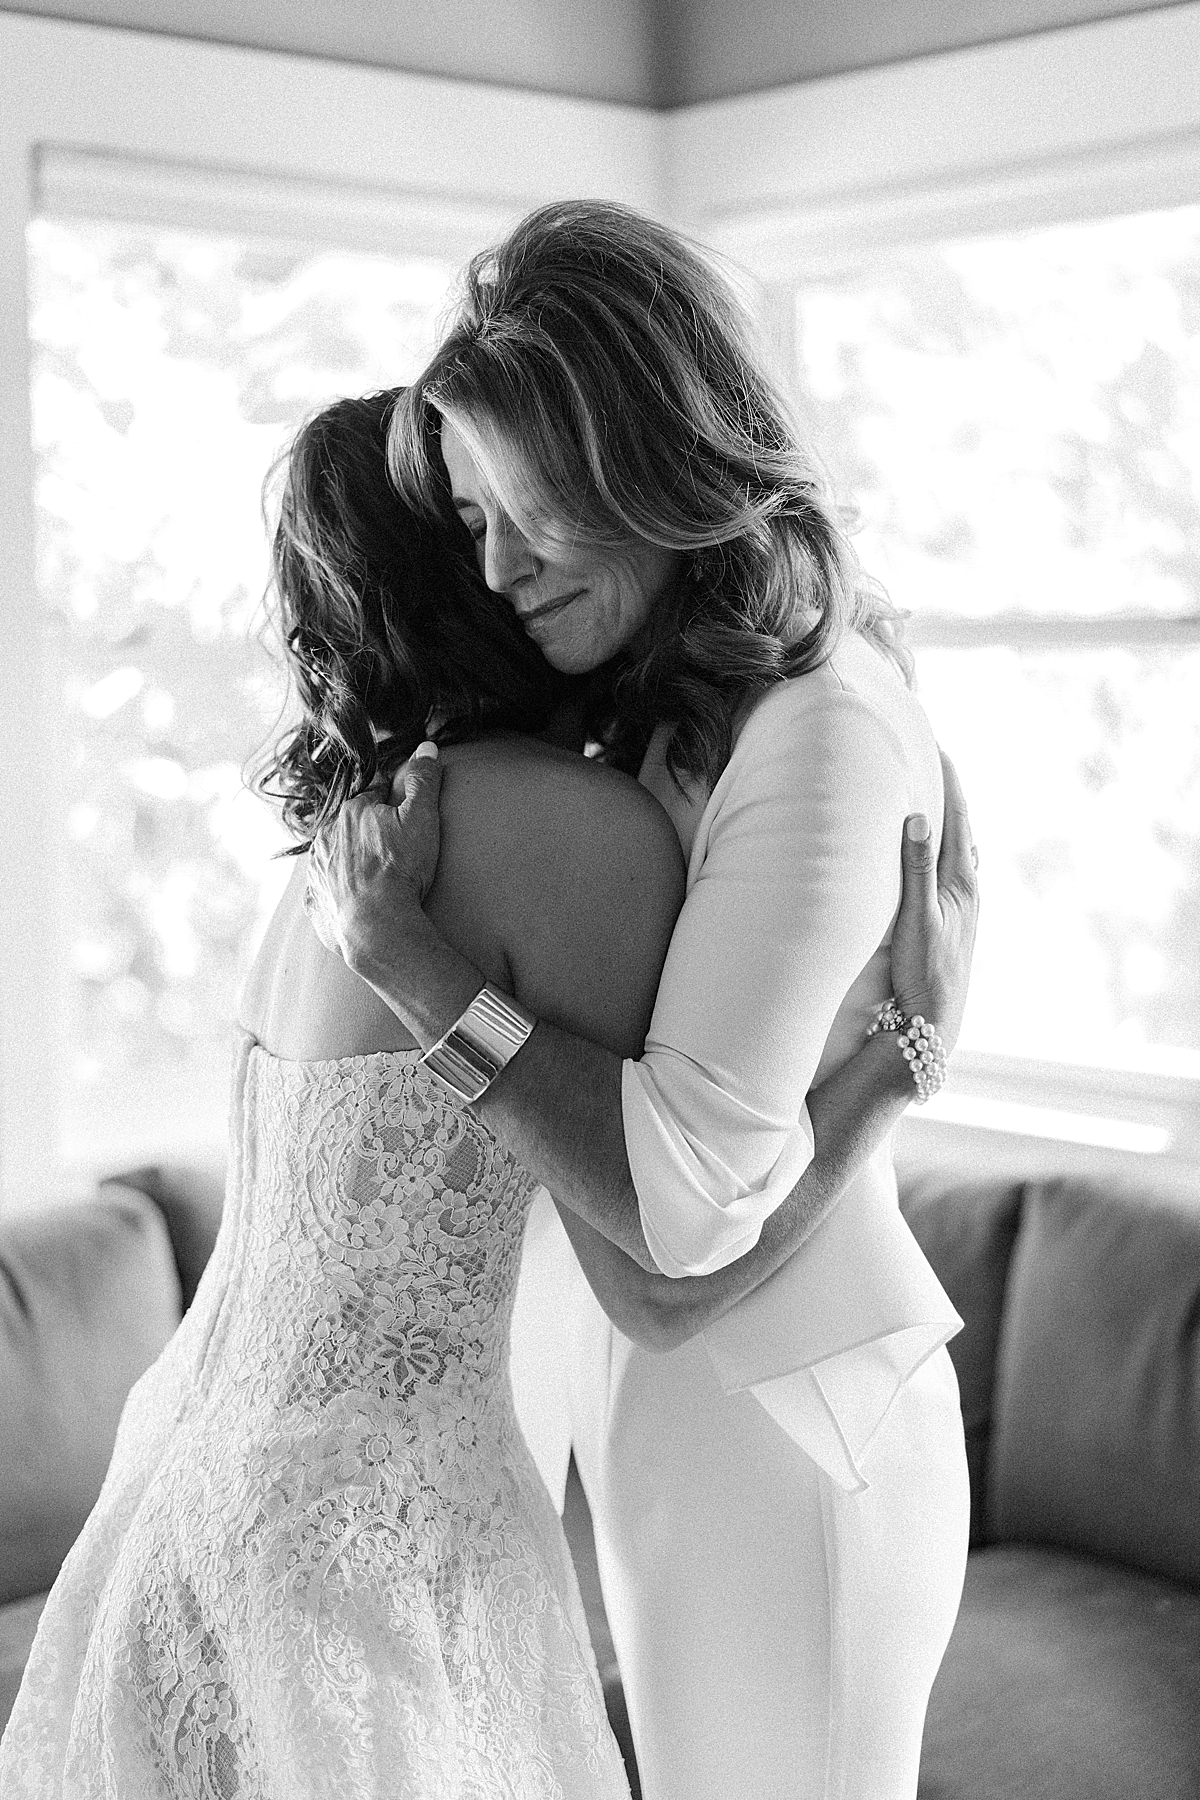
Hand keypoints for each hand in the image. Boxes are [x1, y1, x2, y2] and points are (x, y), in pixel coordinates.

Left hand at [305, 742, 443, 970]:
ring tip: (379, 878)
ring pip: (335, 857)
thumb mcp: (421, 818)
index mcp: (349, 812)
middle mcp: (325, 838)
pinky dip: (339, 894)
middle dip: (369, 833)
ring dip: (351, 862)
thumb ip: (423, 781)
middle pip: (350, 827)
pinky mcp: (315, 903)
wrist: (377, 926)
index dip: (393, 808)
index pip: (372, 798)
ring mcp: (316, 872)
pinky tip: (359, 902)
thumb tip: (427, 748)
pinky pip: (326, 892)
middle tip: (397, 853)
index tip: (406, 823)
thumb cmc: (400, 870)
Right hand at [888, 750, 978, 1051]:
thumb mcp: (916, 917)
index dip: (946, 778)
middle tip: (931, 758)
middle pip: (961, 825)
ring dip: (947, 819)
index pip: (955, 815)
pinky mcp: (954, 918)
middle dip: (947, 791)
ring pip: (959, 847)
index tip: (935, 744)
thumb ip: (916, 868)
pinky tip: (939, 852)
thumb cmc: (923, 971)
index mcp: (961, 880)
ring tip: (935, 795)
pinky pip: (953, 868)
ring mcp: (964, 903)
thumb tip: (919, 816)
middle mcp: (967, 887)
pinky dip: (945, 847)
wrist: (934, 1020)